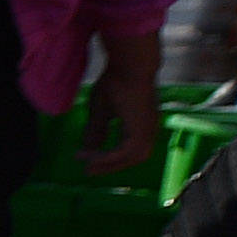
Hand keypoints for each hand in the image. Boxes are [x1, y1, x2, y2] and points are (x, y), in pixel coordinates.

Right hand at [80, 33, 161, 176]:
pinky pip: (126, 152)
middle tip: (88, 171)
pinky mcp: (143, 128)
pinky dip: (108, 157)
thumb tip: (88, 148)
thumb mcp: (102, 110)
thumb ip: (97, 130)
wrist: (130, 64)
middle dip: (110, 166)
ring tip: (87, 166)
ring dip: (109, 164)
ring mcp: (149, 128)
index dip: (111, 157)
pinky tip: (91, 156)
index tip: (88, 160)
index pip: (130, 148)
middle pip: (134, 157)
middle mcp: (149, 128)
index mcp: (143, 122)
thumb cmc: (117, 80)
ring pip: (132, 157)